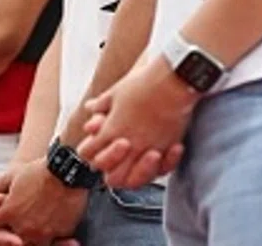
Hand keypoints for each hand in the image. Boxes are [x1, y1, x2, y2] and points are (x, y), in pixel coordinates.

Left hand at [0, 158, 85, 244]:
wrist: (67, 171)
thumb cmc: (38, 171)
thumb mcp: (12, 175)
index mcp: (8, 212)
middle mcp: (23, 226)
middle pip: (10, 242)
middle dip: (11, 237)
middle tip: (18, 231)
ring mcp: (42, 233)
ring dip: (32, 239)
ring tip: (36, 229)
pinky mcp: (60, 234)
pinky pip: (53, 243)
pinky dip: (52, 238)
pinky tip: (54, 229)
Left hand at [76, 55, 194, 188]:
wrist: (172, 81)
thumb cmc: (144, 83)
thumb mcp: (116, 92)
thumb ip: (102, 104)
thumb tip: (90, 107)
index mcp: (110, 131)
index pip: (88, 154)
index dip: (90, 150)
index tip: (96, 144)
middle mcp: (128, 146)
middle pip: (110, 176)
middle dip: (110, 170)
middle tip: (117, 156)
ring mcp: (148, 150)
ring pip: (134, 180)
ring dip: (135, 174)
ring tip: (139, 160)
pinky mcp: (167, 149)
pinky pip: (161, 171)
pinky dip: (160, 167)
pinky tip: (161, 154)